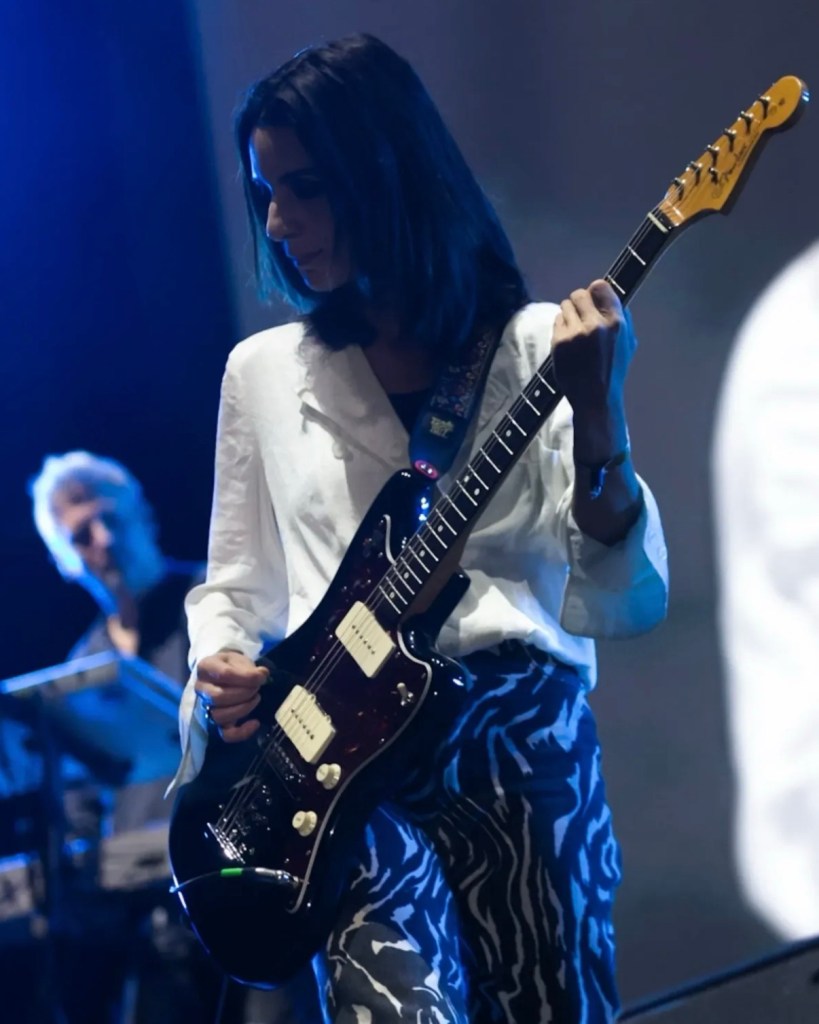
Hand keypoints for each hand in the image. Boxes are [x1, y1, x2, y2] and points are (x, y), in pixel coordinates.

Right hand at [195, 650, 267, 742]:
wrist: (225, 672)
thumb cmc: (232, 665)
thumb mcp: (239, 659)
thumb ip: (249, 668)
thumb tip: (262, 674)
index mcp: (205, 667)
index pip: (224, 674)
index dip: (246, 677)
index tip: (261, 676)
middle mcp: (201, 689)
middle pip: (218, 697)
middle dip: (244, 693)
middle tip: (257, 688)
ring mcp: (206, 707)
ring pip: (219, 716)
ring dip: (243, 708)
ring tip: (256, 698)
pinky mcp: (216, 723)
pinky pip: (225, 734)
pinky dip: (242, 732)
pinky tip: (255, 723)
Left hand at [551, 279, 635, 422]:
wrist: (595, 398)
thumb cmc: (613, 371)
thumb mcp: (628, 343)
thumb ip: (622, 318)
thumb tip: (609, 294)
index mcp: (616, 323)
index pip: (600, 287)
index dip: (595, 290)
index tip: (593, 297)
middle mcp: (595, 325)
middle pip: (579, 294)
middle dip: (579, 302)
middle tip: (581, 313)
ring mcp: (575, 333)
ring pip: (565, 306)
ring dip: (569, 314)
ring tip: (575, 330)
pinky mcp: (559, 342)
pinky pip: (557, 321)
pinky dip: (561, 327)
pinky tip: (568, 340)